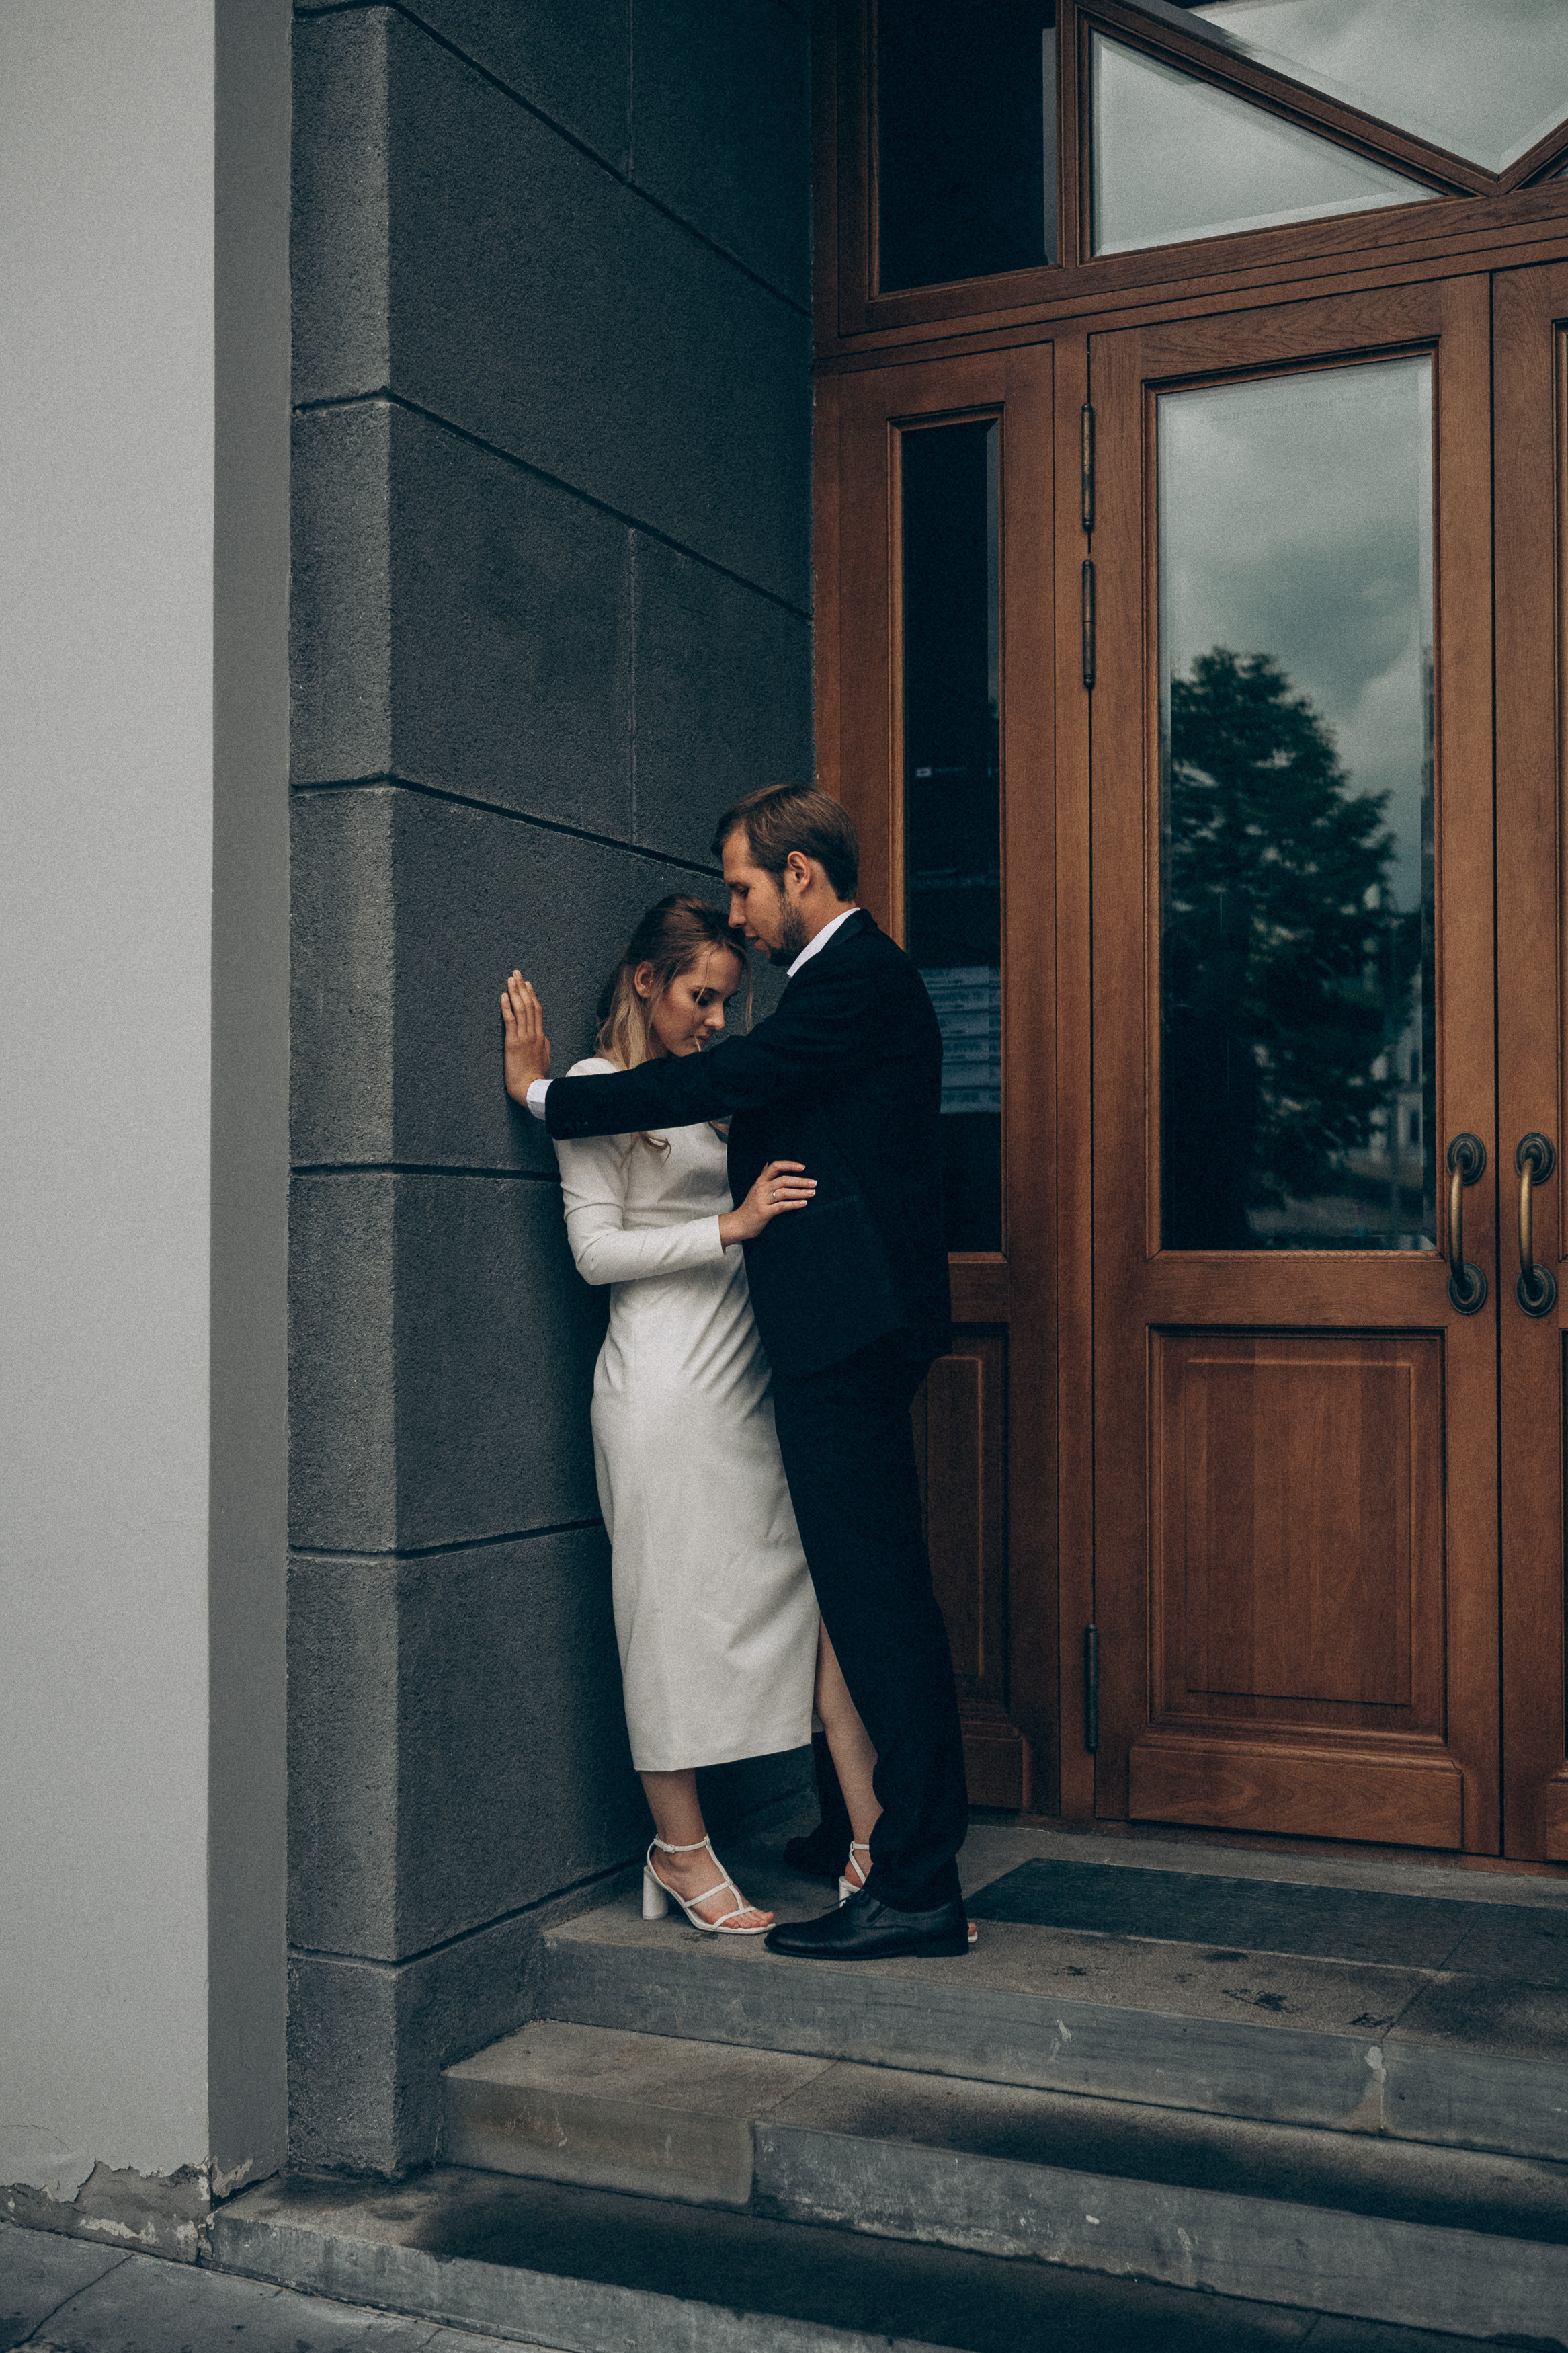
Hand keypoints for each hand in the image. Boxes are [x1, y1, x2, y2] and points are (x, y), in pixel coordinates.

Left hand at [501, 971, 551, 1102]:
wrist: (531, 1089)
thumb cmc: (537, 1077)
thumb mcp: (546, 1058)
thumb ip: (545, 1046)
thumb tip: (544, 1038)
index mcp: (541, 1037)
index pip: (537, 1011)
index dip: (532, 996)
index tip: (528, 984)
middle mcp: (534, 1034)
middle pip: (530, 1005)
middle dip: (522, 988)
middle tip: (517, 974)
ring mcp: (524, 1037)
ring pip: (521, 1009)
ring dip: (515, 992)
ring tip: (510, 979)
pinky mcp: (513, 1043)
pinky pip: (510, 1021)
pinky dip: (507, 1007)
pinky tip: (503, 996)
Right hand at [720, 1160, 815, 1245]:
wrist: (739, 1223)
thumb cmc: (750, 1206)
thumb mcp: (755, 1189)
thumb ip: (764, 1177)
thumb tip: (768, 1164)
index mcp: (760, 1180)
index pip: (775, 1166)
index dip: (790, 1165)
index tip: (803, 1167)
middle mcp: (761, 1188)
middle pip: (783, 1180)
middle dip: (801, 1181)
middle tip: (814, 1183)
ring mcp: (761, 1200)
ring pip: (784, 1192)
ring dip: (800, 1192)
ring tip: (812, 1193)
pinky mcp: (764, 1212)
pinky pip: (782, 1206)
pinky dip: (794, 1204)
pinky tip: (803, 1203)